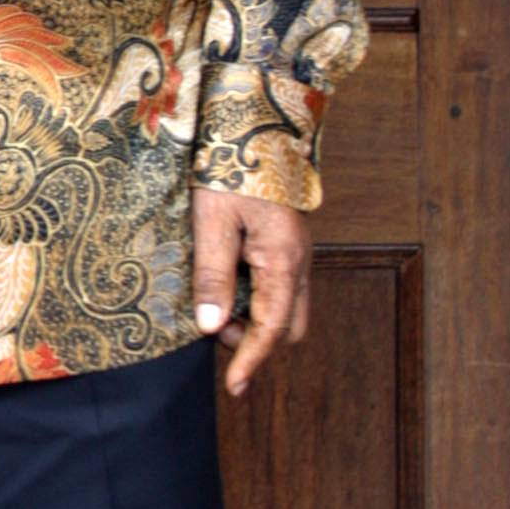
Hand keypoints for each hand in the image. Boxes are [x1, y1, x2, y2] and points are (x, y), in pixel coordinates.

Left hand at [190, 183, 312, 397]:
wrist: (255, 120)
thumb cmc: (232, 165)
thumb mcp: (212, 221)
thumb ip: (213, 275)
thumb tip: (213, 327)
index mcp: (283, 260)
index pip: (273, 329)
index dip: (252, 362)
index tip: (233, 388)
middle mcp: (298, 261)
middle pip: (287, 325)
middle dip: (254, 338)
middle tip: (213, 325)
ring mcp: (296, 252)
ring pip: (283, 305)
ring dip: (252, 314)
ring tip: (211, 295)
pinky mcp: (286, 242)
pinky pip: (276, 283)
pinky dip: (252, 294)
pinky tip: (223, 277)